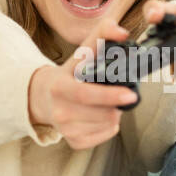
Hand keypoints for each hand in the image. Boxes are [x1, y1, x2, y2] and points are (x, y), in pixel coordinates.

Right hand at [27, 17, 139, 149]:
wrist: (44, 97)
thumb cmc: (70, 72)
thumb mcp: (81, 51)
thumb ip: (103, 33)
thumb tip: (123, 33)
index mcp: (60, 87)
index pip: (86, 94)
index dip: (110, 95)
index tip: (131, 94)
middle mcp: (60, 111)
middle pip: (102, 113)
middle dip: (118, 104)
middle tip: (124, 95)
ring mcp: (65, 129)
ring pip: (106, 125)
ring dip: (115, 113)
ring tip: (109, 103)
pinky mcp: (73, 141)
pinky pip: (104, 136)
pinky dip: (110, 126)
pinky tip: (102, 115)